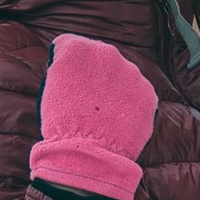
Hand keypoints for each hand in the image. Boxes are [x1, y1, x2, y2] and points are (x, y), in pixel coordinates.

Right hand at [30, 35, 158, 199]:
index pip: (70, 46)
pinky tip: (118, 119)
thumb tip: (72, 64)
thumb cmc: (61, 123)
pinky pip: (137, 93)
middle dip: (94, 74)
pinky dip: (129, 104)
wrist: (89, 153)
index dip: (66, 64)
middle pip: (100, 58)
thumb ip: (64, 68)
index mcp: (77, 48)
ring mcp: (132, 72)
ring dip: (114, 88)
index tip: (66, 79)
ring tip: (103, 113)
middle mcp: (107, 52)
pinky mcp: (148, 92)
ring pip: (122, 75)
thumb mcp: (50, 88)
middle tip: (87, 99)